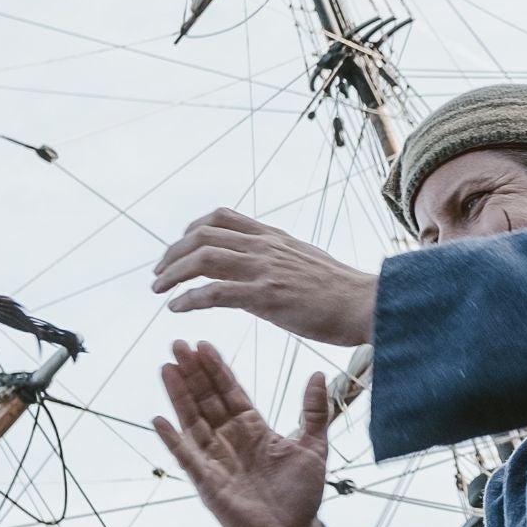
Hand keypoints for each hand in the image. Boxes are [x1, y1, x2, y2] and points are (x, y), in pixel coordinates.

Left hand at [154, 209, 378, 345]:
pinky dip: (188, 299)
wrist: (368, 304)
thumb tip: (265, 269)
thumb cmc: (344, 292)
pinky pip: (214, 292)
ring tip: (159, 290)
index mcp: (274, 238)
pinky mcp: (266, 296)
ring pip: (203, 258)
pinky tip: (177, 309)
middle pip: (203, 234)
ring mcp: (264, 269)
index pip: (222, 217)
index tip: (180, 247)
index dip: (192, 229)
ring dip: (173, 273)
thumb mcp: (307, 262)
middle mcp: (265, 247)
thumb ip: (281, 260)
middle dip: (172, 252)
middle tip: (158, 274)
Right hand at [155, 341, 329, 526]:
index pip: (230, 392)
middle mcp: (230, 440)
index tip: (203, 344)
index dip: (217, 369)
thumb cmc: (301, 495)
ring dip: (179, 396)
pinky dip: (173, 440)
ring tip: (165, 368)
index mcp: (253, 429)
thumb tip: (318, 374)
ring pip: (193, 421)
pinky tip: (159, 420)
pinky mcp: (208, 484)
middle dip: (192, 373)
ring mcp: (216, 461)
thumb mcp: (314, 447)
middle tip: (177, 343)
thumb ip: (314, 412)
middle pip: (207, 400)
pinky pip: (187, 458)